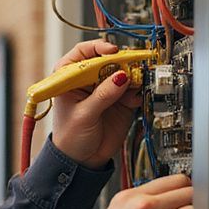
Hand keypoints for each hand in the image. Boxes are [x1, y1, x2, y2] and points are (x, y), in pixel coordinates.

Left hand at [51, 40, 142, 168]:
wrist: (82, 160)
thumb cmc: (70, 138)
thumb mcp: (83, 115)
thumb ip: (102, 95)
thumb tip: (120, 76)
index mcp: (70, 78)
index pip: (83, 53)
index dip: (98, 48)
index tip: (112, 51)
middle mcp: (89, 79)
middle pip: (108, 60)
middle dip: (121, 61)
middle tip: (132, 66)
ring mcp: (106, 89)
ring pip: (124, 72)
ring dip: (133, 74)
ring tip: (136, 83)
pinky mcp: (121, 100)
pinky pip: (134, 89)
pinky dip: (138, 90)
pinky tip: (135, 97)